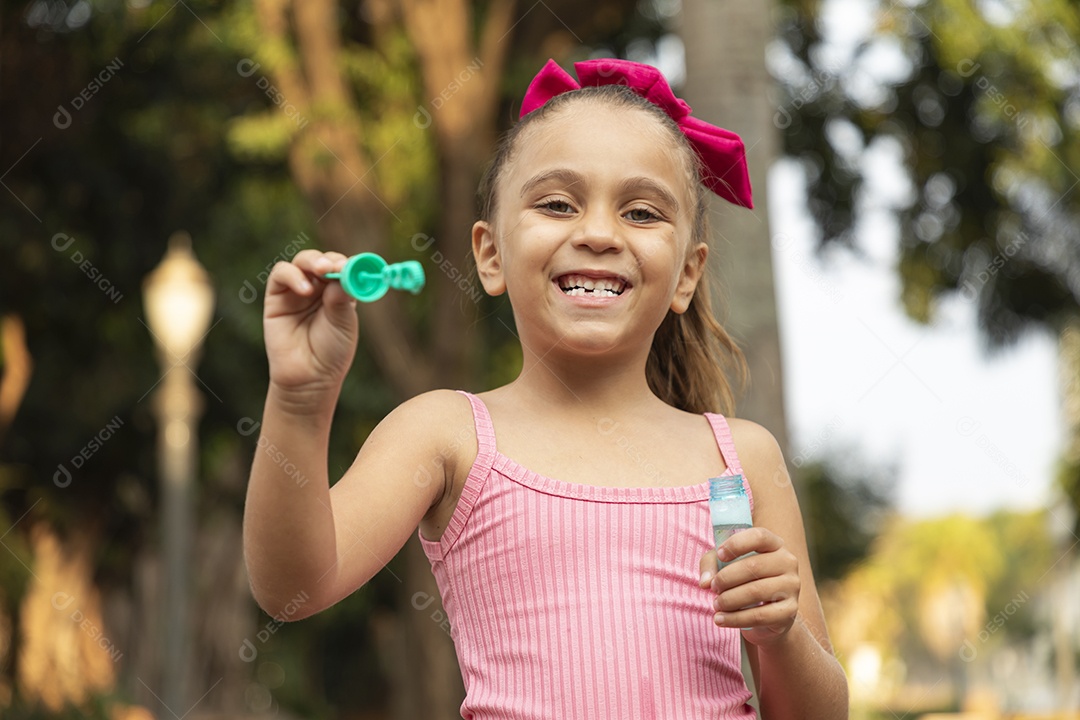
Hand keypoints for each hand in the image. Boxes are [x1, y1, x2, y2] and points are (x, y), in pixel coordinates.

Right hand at [263, 250, 357, 398]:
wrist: (309, 377)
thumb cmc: (331, 352)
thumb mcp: (343, 323)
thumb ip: (341, 298)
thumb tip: (341, 274)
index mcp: (340, 291)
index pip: (343, 267)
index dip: (348, 263)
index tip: (354, 265)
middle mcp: (319, 287)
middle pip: (322, 260)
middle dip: (329, 260)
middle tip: (335, 266)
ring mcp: (297, 290)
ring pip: (302, 261)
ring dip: (312, 261)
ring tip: (322, 272)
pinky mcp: (276, 296)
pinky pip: (281, 274)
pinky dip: (293, 275)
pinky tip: (305, 289)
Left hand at [698, 527, 799, 645]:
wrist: (767, 614)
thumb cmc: (744, 580)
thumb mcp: (725, 565)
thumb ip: (711, 565)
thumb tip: (705, 582)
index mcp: (774, 544)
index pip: (759, 536)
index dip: (736, 544)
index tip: (719, 554)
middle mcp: (788, 562)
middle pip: (754, 566)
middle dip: (726, 578)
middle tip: (713, 588)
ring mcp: (792, 586)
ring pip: (756, 591)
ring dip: (729, 600)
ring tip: (716, 604)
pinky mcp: (790, 611)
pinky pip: (760, 615)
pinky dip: (735, 619)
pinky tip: (720, 619)